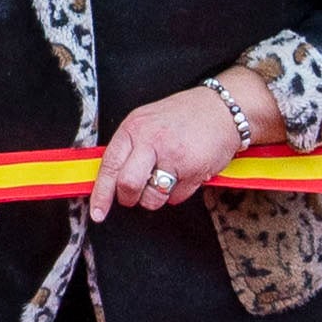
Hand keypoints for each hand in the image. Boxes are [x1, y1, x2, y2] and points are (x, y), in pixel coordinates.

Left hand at [89, 84, 258, 221]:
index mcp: (135, 128)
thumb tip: (110, 177)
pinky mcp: (194, 171)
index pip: (109, 166)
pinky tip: (183, 174)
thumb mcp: (147, 120)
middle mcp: (152, 141)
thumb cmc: (183, 116)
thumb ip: (128, 146)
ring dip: (155, 197)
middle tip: (135, 194)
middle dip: (129, 197)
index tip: (98, 212)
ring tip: (164, 179)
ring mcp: (174, 156)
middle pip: (128, 185)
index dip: (101, 194)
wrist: (223, 109)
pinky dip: (177, 193)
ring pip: (152, 197)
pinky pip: (176, 198)